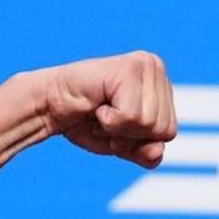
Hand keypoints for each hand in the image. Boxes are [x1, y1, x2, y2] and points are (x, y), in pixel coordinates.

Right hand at [38, 51, 177, 168]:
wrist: (50, 107)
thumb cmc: (86, 122)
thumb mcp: (123, 144)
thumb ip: (146, 152)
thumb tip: (158, 151)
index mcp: (161, 85)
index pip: (168, 133)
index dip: (138, 139)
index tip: (115, 123)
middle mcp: (156, 68)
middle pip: (162, 129)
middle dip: (129, 134)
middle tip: (105, 117)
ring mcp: (144, 65)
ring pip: (148, 123)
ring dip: (117, 127)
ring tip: (101, 110)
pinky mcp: (129, 69)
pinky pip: (131, 116)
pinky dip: (110, 120)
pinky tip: (97, 104)